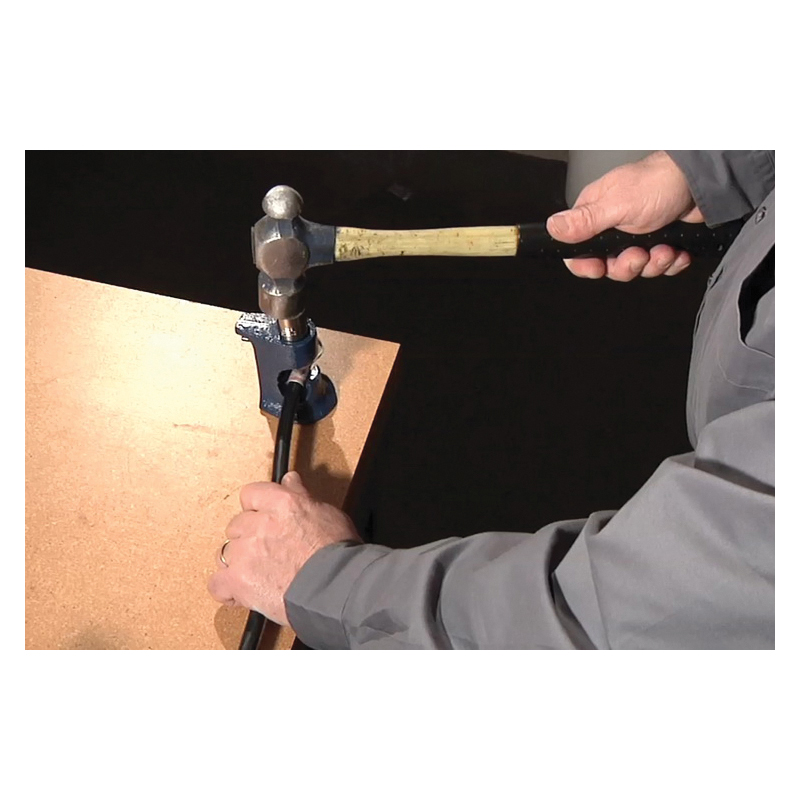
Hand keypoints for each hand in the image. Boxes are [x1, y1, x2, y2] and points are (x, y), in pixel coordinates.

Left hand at [207, 471, 360, 625]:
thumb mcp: (326, 513)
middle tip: (267, 551)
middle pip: (236, 525)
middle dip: (248, 537)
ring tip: (260, 574)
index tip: (262, 517)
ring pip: (225, 553)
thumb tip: (290, 480)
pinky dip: (228, 591)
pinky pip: (217, 584)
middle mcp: (259, 524)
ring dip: (238, 563)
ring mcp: (245, 553)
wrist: (335, 587)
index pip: (250, 494)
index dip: (255, 508)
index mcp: (281, 503)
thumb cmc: (337, 553)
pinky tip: (242, 593)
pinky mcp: (238, 581)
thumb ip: (301, 496)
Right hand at [546, 151, 703, 280]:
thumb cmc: (658, 183)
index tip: (600, 268)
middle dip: (627, 266)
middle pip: (609, 266)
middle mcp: (613, 227)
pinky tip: (676, 250)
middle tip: (639, 254)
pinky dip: (670, 262)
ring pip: (636, 269)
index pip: (578, 251)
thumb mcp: (618, 205)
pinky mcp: (660, 242)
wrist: (701, 181)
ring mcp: (638, 236)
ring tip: (664, 249)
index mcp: (596, 216)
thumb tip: (552, 228)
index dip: (586, 265)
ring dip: (653, 264)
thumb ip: (585, 221)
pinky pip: (658, 266)